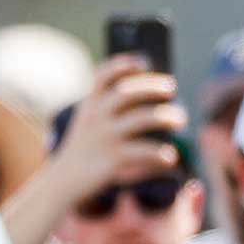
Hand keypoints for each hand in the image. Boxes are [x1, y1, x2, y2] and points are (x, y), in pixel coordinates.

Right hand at [49, 53, 185, 197]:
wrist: (63, 183)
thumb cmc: (87, 149)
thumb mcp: (91, 124)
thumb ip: (113, 109)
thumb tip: (155, 95)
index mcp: (91, 105)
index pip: (102, 76)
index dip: (121, 65)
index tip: (143, 60)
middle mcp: (97, 118)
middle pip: (126, 93)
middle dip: (151, 86)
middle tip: (171, 87)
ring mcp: (105, 138)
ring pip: (140, 120)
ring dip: (164, 116)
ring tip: (180, 120)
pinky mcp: (113, 160)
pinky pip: (143, 152)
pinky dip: (160, 153)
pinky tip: (171, 156)